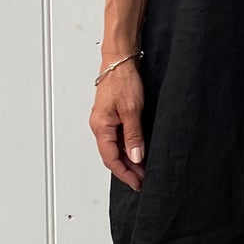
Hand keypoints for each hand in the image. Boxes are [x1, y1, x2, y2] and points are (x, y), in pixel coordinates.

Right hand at [90, 61, 145, 189]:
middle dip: (128, 170)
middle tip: (143, 179)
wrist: (120, 61)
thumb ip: (134, 136)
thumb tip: (136, 157)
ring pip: (115, 148)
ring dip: (128, 160)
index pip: (111, 159)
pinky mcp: (112, 117)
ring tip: (143, 169)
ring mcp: (105, 122)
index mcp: (100, 126)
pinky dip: (128, 148)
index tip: (137, 183)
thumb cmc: (122, 80)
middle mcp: (100, 126)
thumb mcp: (132, 110)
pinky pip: (118, 139)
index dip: (125, 173)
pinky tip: (138, 152)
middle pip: (112, 156)